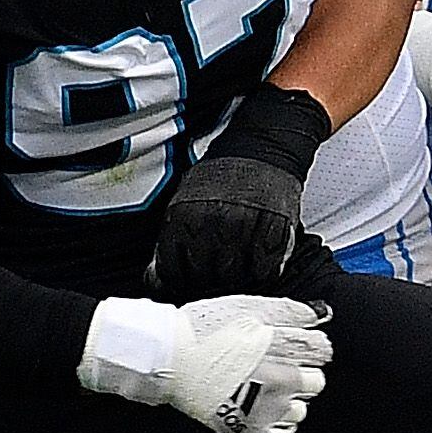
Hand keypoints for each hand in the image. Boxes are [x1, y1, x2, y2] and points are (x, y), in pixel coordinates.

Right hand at [77, 294, 330, 432]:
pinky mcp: (246, 431)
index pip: (323, 353)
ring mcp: (264, 412)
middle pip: (316, 384)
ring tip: (262, 388)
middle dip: (300, 374)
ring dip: (288, 400)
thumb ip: (291, 311)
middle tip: (274, 367)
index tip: (291, 348)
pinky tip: (264, 412)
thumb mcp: (249, 307)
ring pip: (300, 411)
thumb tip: (321, 313)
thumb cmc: (205, 328)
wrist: (169, 356)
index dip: (307, 348)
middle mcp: (280, 387)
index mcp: (285, 355)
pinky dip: (277, 428)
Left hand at [150, 155, 305, 295]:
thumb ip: (170, 243)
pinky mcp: (275, 233)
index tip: (187, 278)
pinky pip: (264, 273)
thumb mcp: (184, 205)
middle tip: (216, 269)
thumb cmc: (220, 180)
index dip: (179, 281)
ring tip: (237, 262)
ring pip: (234, 280)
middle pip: (205, 279)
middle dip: (208, 280)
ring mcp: (245, 228)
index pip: (173, 272)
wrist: (260, 150)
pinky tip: (256, 260)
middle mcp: (213, 223)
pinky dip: (261, 273)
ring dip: (235, 279)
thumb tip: (156, 282)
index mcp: (184, 217)